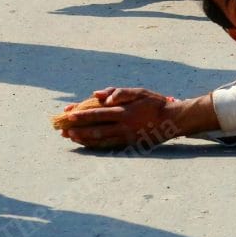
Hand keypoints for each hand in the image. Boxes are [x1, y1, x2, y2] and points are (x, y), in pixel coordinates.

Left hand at [57, 87, 178, 150]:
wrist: (172, 120)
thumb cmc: (155, 103)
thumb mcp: (140, 92)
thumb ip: (119, 92)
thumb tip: (99, 95)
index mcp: (125, 111)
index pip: (98, 113)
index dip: (82, 115)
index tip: (68, 114)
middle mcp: (124, 125)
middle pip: (96, 128)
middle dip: (78, 129)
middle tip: (62, 130)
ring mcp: (126, 136)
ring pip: (100, 139)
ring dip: (83, 138)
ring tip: (70, 137)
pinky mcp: (129, 143)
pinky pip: (108, 145)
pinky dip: (95, 144)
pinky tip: (86, 142)